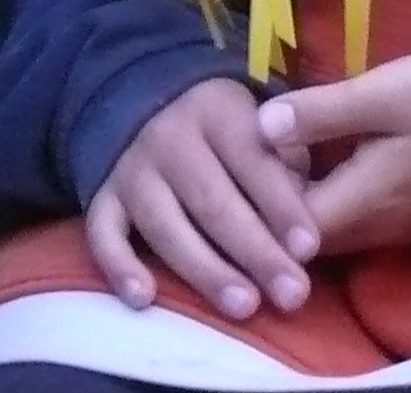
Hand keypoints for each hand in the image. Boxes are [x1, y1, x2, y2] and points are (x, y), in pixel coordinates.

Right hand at [87, 77, 319, 321]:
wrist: (147, 104)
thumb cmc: (227, 129)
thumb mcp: (262, 124)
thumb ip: (286, 162)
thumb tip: (305, 216)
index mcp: (220, 112)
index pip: (256, 164)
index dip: (284, 207)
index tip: (309, 249)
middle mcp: (170, 138)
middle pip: (215, 203)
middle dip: (256, 253)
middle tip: (292, 295)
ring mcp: (130, 171)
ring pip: (167, 228)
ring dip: (207, 272)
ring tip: (245, 307)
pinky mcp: (101, 198)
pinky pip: (103, 236)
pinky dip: (120, 268)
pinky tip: (144, 299)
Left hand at [265, 48, 410, 256]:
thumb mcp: (384, 94)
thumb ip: (319, 112)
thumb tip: (257, 127)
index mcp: (360, 206)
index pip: (280, 231)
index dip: (254, 202)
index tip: (245, 157)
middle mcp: (373, 230)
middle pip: (299, 238)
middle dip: (270, 206)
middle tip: (254, 157)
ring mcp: (395, 225)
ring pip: (326, 229)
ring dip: (299, 203)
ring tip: (282, 157)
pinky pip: (351, 217)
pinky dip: (326, 197)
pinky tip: (322, 162)